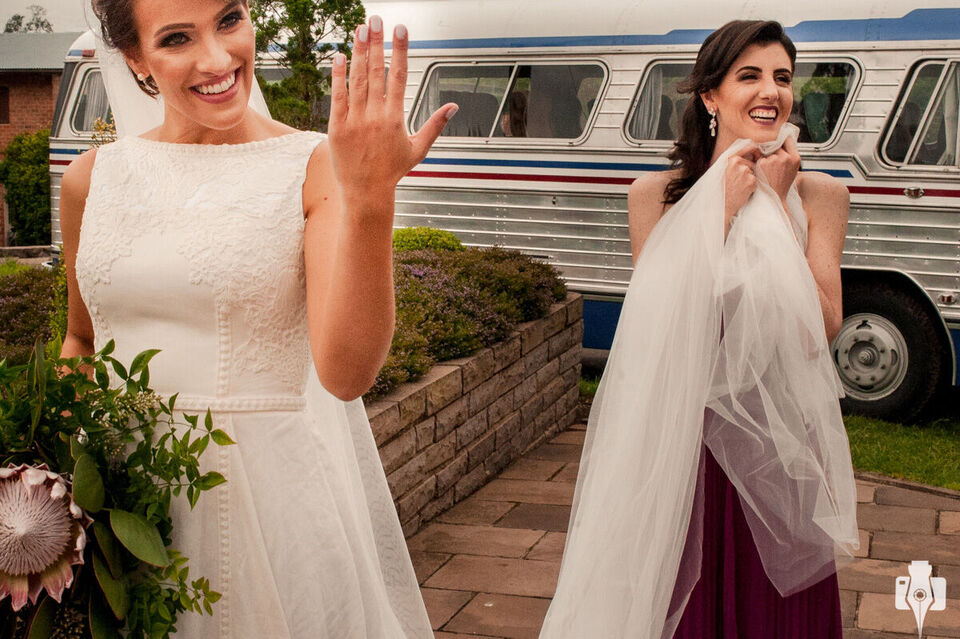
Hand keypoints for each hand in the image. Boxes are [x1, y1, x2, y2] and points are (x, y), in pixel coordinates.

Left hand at [327, 16, 457, 206]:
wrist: (366, 192)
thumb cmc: (393, 172)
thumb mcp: (418, 149)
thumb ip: (435, 124)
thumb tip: (454, 106)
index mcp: (396, 119)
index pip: (399, 76)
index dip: (400, 51)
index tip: (400, 30)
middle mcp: (375, 116)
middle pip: (376, 71)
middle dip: (376, 42)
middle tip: (375, 19)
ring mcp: (354, 120)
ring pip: (356, 79)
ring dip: (357, 52)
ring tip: (359, 29)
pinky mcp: (337, 127)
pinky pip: (337, 96)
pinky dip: (338, 75)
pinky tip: (340, 56)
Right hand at [724, 144, 758, 226]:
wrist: (722, 205)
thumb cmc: (721, 188)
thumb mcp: (722, 170)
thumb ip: (733, 161)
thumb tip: (749, 151)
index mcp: (730, 158)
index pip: (747, 147)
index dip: (754, 149)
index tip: (757, 153)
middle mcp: (738, 163)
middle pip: (751, 163)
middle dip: (749, 171)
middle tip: (738, 182)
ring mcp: (745, 172)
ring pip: (754, 173)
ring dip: (749, 179)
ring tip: (739, 187)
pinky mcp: (751, 181)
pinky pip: (756, 181)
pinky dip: (751, 186)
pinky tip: (742, 191)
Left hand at [756, 134, 800, 202]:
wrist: (774, 197)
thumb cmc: (782, 184)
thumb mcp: (792, 169)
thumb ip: (789, 155)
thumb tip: (783, 140)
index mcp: (795, 158)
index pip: (788, 139)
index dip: (782, 139)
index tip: (778, 140)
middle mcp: (786, 157)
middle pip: (776, 145)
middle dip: (773, 151)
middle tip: (773, 163)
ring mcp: (774, 159)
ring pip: (767, 152)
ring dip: (766, 157)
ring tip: (769, 171)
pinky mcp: (763, 163)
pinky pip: (760, 158)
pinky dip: (760, 164)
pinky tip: (764, 173)